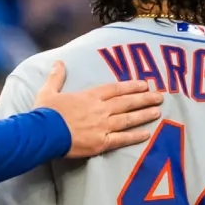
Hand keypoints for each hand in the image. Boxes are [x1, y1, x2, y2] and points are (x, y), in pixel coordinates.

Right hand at [32, 63, 162, 158]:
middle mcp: (100, 109)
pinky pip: (122, 139)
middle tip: (160, 96)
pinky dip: (135, 136)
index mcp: (89, 96)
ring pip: (128, 119)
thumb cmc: (45, 113)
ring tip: (158, 111)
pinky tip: (147, 134)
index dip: (130, 86)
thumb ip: (56, 77)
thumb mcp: (48, 91)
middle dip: (144, 98)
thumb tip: (58, 62)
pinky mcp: (101, 142)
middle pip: (126, 102)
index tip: (144, 84)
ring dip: (144, 114)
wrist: (44, 132)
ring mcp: (102, 126)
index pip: (115, 89)